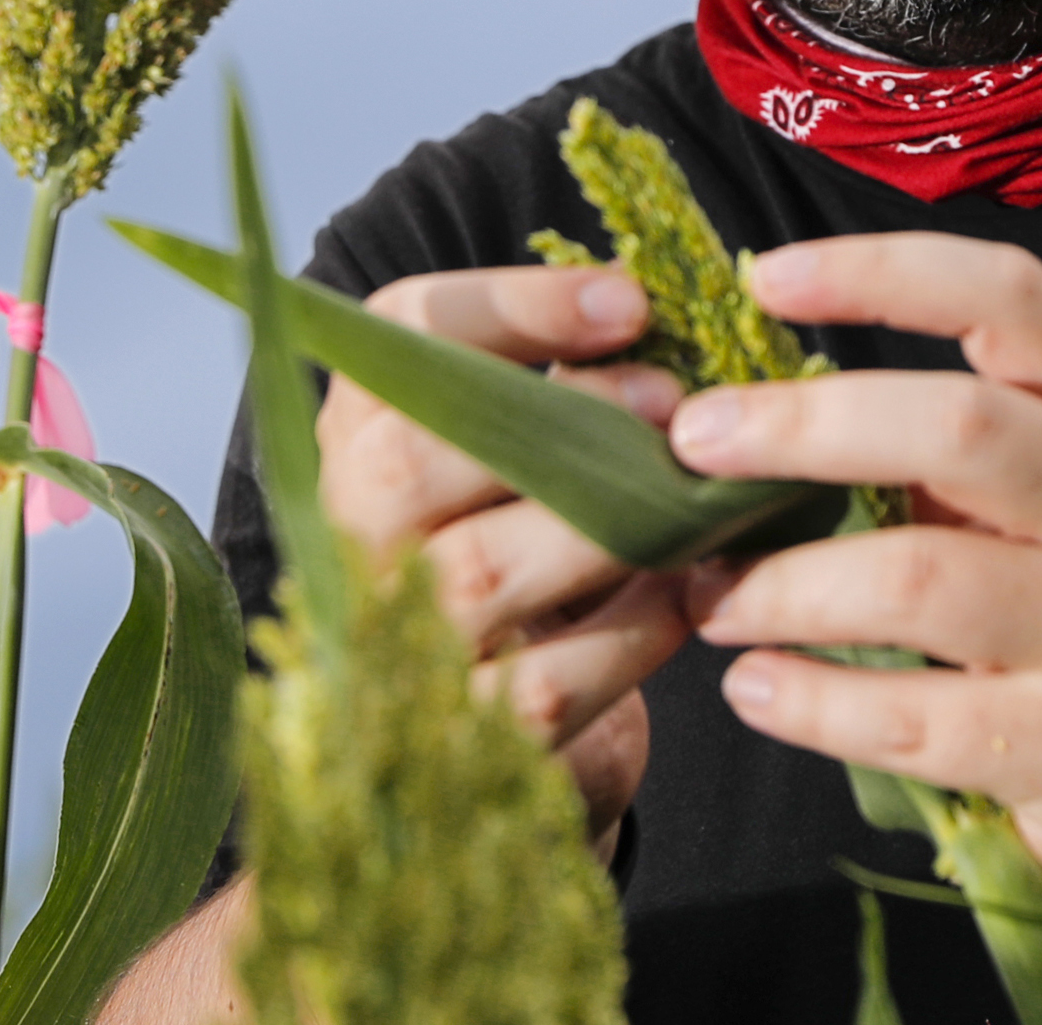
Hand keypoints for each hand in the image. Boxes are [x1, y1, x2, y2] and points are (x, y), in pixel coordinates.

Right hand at [323, 263, 696, 835]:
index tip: (632, 301)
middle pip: (409, 459)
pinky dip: (632, 634)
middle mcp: (346, 533)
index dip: (517, 306)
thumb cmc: (532, 548)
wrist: (500, 732)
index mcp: (358, 427)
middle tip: (675, 410)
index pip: (399, 334)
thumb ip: (570, 382)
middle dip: (562, 425)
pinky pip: (543, 682)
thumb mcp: (526, 451)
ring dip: (606, 532)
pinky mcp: (447, 740)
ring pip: (476, 573)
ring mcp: (382, 644)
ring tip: (695, 509)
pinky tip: (686, 598)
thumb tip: (673, 321)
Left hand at [661, 234, 1041, 922]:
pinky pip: (911, 720)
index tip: (764, 279)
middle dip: (804, 427)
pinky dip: (810, 702)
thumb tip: (766, 403)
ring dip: (785, 586)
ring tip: (710, 596)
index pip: (1017, 302)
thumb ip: (970, 445)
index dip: (884, 273)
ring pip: (922, 581)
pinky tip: (756, 690)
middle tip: (694, 446)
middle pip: (962, 427)